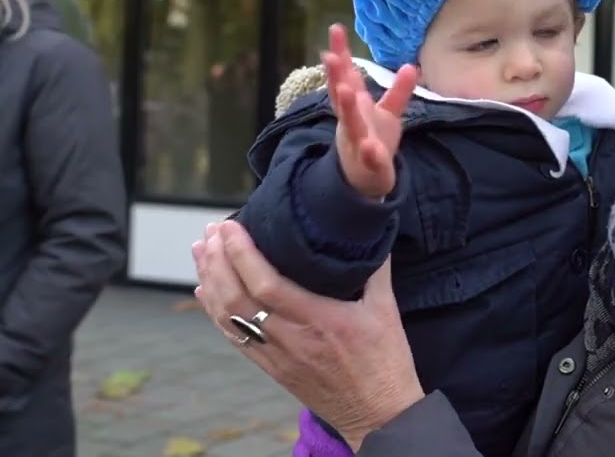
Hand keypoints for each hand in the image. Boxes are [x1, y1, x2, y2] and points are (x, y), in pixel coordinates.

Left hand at [193, 220, 425, 451]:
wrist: (377, 414)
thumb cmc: (385, 364)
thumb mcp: (387, 310)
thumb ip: (376, 269)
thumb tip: (370, 231)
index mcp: (319, 320)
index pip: (266, 283)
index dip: (241, 253)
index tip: (230, 227)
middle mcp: (291, 339)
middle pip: (237, 298)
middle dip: (217, 260)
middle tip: (210, 231)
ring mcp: (277, 356)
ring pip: (228, 317)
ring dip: (209, 281)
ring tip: (200, 251)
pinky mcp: (272, 368)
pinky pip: (234, 337)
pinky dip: (214, 311)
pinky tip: (206, 291)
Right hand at [323, 24, 416, 198]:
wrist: (368, 180)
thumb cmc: (374, 140)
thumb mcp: (388, 114)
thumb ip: (398, 92)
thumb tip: (409, 66)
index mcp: (355, 106)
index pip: (347, 75)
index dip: (341, 53)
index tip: (335, 29)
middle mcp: (351, 120)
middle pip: (341, 95)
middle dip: (336, 76)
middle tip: (330, 55)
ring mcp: (357, 141)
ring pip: (350, 124)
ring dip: (347, 108)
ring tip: (345, 90)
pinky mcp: (368, 164)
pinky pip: (369, 157)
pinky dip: (369, 152)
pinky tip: (370, 146)